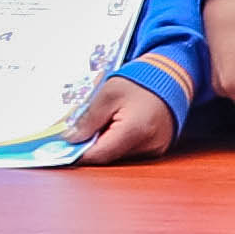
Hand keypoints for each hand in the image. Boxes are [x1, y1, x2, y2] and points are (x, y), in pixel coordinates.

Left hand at [62, 79, 176, 166]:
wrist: (172, 76)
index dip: (77, 153)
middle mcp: (148, 146)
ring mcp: (155, 149)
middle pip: (108, 156)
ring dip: (106, 143)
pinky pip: (131, 151)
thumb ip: (87, 120)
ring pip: (119, 155)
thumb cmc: (142, 81)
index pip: (98, 155)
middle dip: (92, 145)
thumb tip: (70, 139)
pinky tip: (120, 124)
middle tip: (82, 128)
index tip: (62, 147)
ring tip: (107, 120)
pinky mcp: (158, 148)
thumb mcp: (107, 94)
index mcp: (134, 131)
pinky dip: (120, 141)